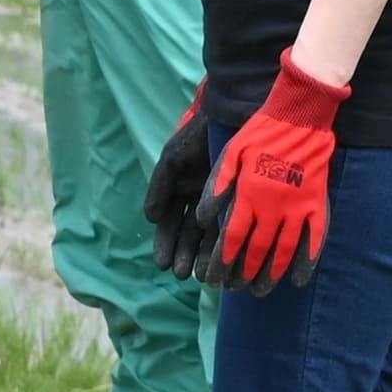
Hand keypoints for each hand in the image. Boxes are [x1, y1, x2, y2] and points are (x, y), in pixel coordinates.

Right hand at [142, 90, 236, 280]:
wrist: (230, 117)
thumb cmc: (197, 135)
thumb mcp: (173, 160)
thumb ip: (160, 188)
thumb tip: (150, 219)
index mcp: (180, 191)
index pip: (170, 225)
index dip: (166, 244)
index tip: (163, 264)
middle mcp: (200, 201)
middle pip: (190, 235)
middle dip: (185, 255)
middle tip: (183, 274)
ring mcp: (221, 202)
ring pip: (211, 235)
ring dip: (205, 256)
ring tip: (202, 275)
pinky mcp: (241, 201)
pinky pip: (233, 226)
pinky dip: (227, 244)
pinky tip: (225, 259)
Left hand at [205, 57, 349, 287]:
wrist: (300, 116)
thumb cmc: (260, 133)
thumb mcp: (230, 154)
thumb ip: (216, 187)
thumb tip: (201, 219)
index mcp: (249, 195)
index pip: (232, 238)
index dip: (222, 261)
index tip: (215, 277)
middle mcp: (273, 206)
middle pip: (256, 250)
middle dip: (243, 273)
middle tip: (235, 288)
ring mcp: (298, 207)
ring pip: (284, 251)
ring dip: (271, 273)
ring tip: (260, 290)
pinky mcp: (318, 204)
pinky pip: (315, 239)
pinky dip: (307, 262)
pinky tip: (299, 280)